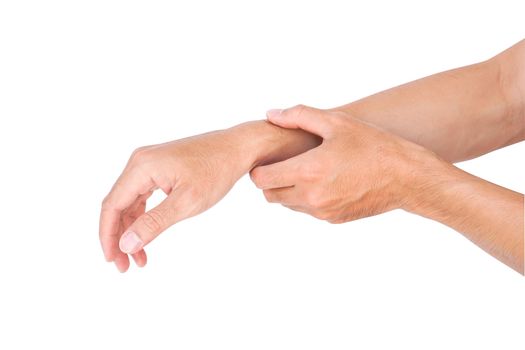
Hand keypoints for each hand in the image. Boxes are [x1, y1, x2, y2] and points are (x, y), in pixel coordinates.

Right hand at [99, 129, 252, 271]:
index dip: (108, 236)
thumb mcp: (187, 202)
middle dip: (119, 237)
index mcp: (142, 167)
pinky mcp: (159, 167)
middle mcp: (140, 162)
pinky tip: (147, 236)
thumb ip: (154, 223)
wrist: (237, 148)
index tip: (113, 261)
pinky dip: (143, 217)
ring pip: (129, 202)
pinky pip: (142, 195)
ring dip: (131, 230)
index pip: (112, 206)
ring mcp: (149, 163)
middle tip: (124, 266)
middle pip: (117, 205)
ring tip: (139, 258)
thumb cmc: (216, 171)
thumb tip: (126, 244)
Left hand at [250, 105, 435, 222]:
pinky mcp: (333, 219)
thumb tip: (271, 114)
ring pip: (287, 205)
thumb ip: (299, 116)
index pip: (261, 179)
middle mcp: (311, 196)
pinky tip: (324, 181)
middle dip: (270, 180)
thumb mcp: (337, 122)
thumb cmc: (373, 145)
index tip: (267, 158)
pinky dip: (307, 199)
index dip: (260, 168)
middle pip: (269, 195)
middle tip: (284, 163)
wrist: (406, 178)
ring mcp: (322, 211)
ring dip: (288, 190)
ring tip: (306, 170)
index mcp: (307, 171)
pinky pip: (308, 211)